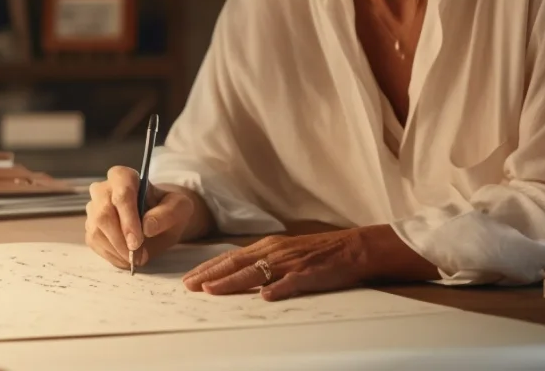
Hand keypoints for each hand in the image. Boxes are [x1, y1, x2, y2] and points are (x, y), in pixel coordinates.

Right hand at [85, 166, 194, 268]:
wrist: (159, 219)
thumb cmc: (168, 209)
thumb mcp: (179, 208)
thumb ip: (167, 214)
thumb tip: (147, 227)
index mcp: (124, 176)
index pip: (121, 195)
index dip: (128, 220)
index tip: (137, 242)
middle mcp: (103, 189)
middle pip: (103, 214)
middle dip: (120, 239)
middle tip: (137, 256)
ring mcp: (94, 208)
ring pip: (96, 230)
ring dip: (116, 250)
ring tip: (136, 258)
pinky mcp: (91, 226)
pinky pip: (95, 243)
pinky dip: (111, 255)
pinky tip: (126, 258)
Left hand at [181, 226, 435, 300]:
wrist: (355, 248)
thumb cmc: (320, 252)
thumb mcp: (286, 252)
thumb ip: (263, 261)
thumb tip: (238, 274)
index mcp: (268, 246)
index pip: (231, 258)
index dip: (209, 269)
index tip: (189, 280)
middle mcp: (275, 251)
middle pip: (236, 264)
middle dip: (210, 276)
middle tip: (188, 287)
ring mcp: (292, 263)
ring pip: (257, 272)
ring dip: (233, 282)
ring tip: (212, 291)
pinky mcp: (311, 274)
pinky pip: (292, 283)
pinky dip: (278, 289)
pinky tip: (265, 296)